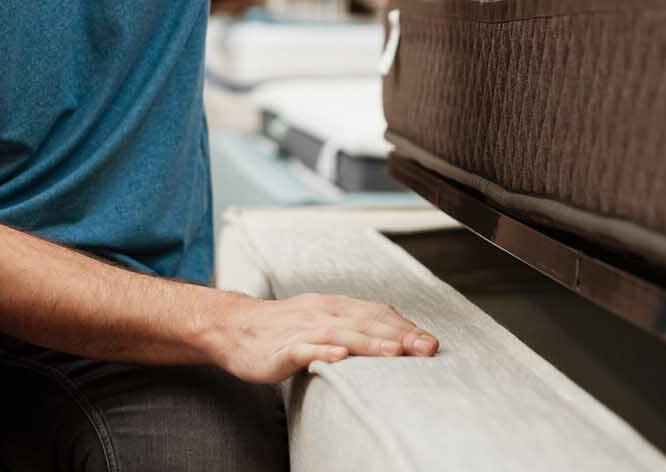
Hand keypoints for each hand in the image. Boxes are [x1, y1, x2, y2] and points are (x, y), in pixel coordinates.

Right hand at [207, 293, 438, 383]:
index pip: (378, 313)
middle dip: (400, 335)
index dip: (406, 327)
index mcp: (336, 307)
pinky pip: (304, 349)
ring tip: (395, 353)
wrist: (234, 327)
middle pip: (367, 322)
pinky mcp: (282, 348)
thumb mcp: (323, 321)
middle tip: (427, 349)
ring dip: (370, 343)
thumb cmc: (284, 328)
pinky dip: (323, 352)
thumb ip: (355, 327)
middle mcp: (323, 314)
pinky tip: (340, 358)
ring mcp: (302, 330)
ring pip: (341, 334)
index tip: (431, 343)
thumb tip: (396, 337)